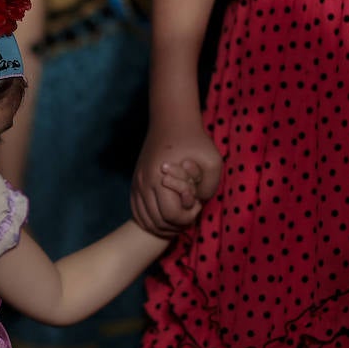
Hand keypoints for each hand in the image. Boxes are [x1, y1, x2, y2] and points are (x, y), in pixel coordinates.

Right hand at [131, 120, 220, 236]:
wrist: (171, 122)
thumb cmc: (194, 141)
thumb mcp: (213, 161)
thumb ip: (210, 187)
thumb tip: (199, 203)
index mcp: (161, 179)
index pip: (170, 216)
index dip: (187, 217)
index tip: (198, 204)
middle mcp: (144, 184)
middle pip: (156, 222)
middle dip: (176, 224)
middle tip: (190, 212)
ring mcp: (137, 184)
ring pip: (144, 220)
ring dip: (163, 225)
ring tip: (179, 216)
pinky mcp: (135, 183)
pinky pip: (137, 211)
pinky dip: (149, 220)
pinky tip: (165, 217)